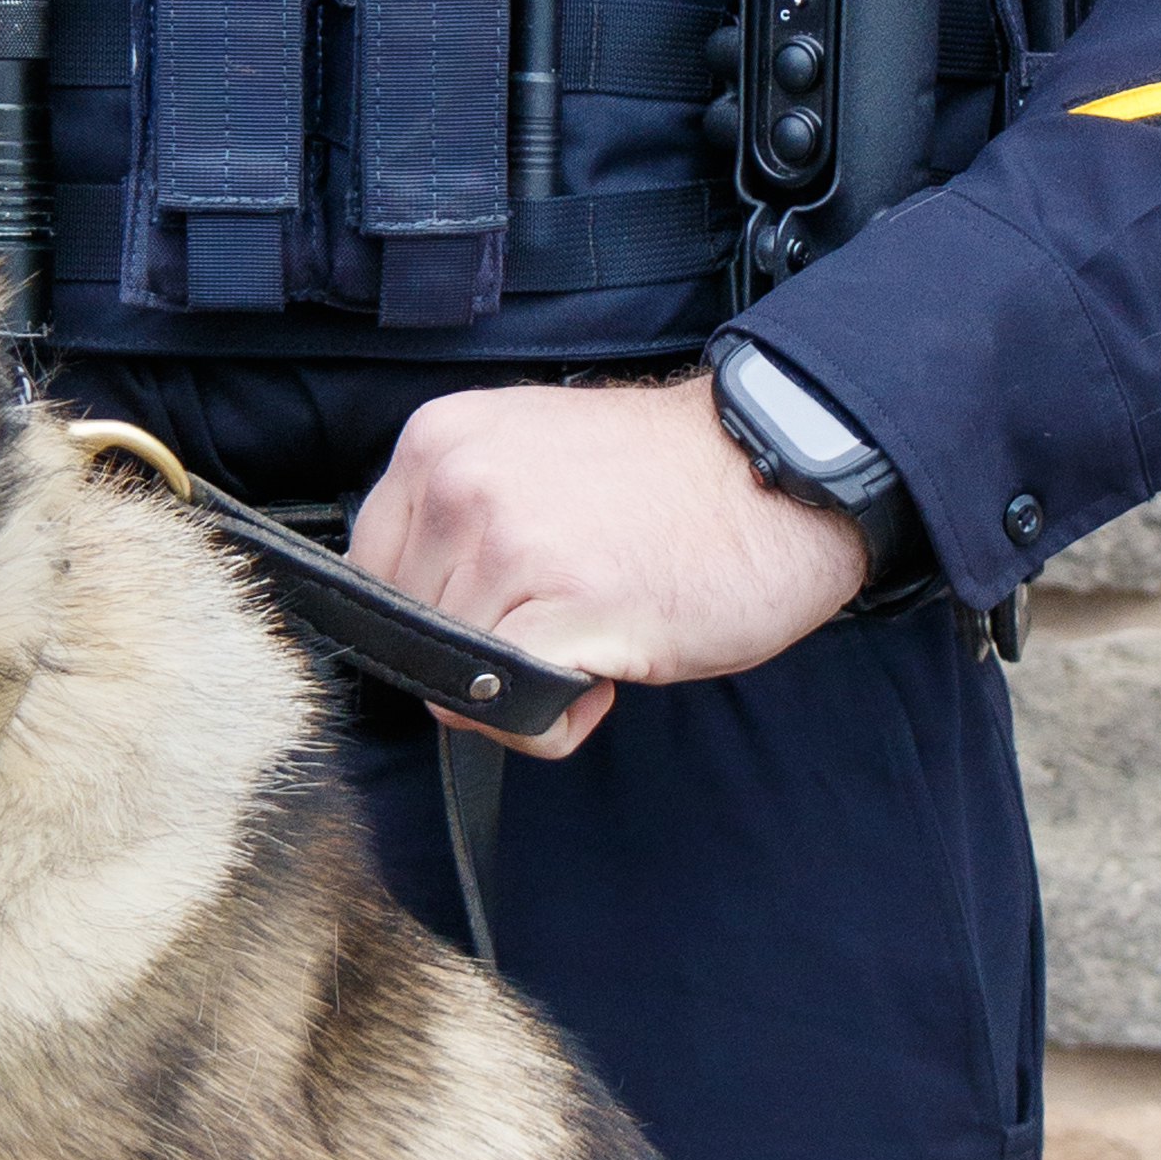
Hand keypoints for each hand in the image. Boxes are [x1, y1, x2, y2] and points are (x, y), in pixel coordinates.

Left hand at [346, 376, 869, 763]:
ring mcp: (505, 543)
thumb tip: (416, 611)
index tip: (503, 608)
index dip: (436, 612)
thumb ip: (462, 514)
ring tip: (599, 633)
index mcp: (440, 439)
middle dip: (483, 651)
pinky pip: (504, 711)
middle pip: (412, 632)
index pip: (373, 572)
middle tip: (572, 614)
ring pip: (454, 679)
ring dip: (525, 687)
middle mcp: (459, 481)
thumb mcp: (532, 459)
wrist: (787, 475)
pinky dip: (552, 721)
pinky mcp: (559, 608)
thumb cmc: (672, 478)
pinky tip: (605, 674)